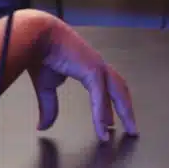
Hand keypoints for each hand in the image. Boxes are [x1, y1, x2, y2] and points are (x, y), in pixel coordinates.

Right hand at [28, 18, 138, 141]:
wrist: (36, 37)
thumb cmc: (40, 54)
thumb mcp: (46, 87)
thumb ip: (49, 107)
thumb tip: (43, 126)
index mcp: (87, 66)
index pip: (106, 88)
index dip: (111, 105)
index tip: (112, 122)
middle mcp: (96, 65)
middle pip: (119, 89)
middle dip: (126, 109)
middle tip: (131, 128)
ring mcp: (97, 67)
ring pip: (118, 92)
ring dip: (125, 112)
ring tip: (130, 130)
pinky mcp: (92, 70)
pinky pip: (101, 96)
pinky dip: (102, 114)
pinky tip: (102, 129)